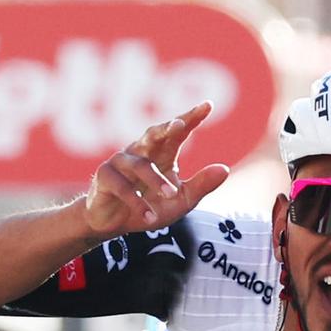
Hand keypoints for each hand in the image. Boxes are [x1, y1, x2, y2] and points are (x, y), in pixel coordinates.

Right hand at [82, 104, 230, 238]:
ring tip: (171, 195)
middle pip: (153, 133)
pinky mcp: (104, 177)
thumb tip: (225, 169)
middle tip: (180, 125)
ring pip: (141, 165)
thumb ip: (201, 185)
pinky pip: (123, 187)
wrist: (114, 225)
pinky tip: (150, 216)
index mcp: (162, 153)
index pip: (178, 132)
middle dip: (166, 128)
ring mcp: (121, 162)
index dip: (191, 118)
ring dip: (156, 180)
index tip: (207, 105)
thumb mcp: (181, 201)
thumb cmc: (150, 207)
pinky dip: (137, 203)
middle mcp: (141, 152)